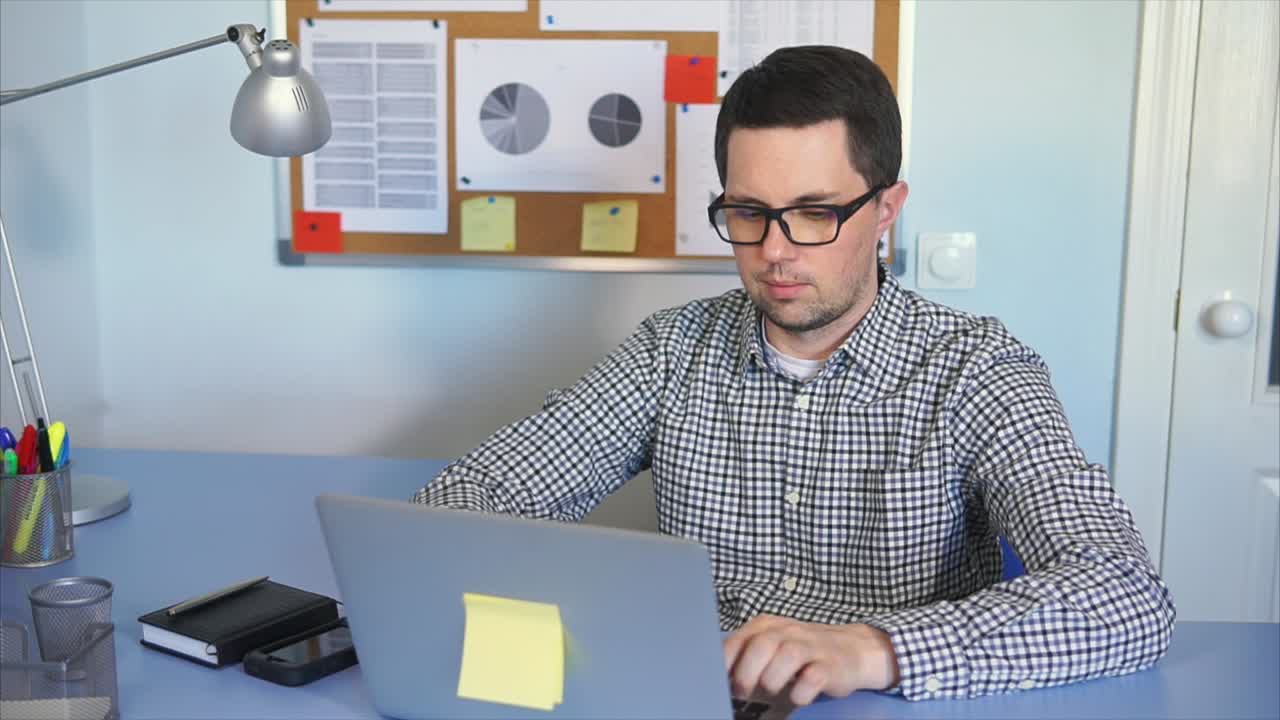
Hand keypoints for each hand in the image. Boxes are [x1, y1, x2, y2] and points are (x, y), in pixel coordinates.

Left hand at [722, 615, 899, 706]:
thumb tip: (719, 675)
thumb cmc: (803, 651)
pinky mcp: (831, 666)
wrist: (852, 649)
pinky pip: (814, 677)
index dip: (726, 660)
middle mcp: (789, 632)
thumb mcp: (773, 644)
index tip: (718, 679)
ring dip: (773, 678)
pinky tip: (797, 695)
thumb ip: (747, 653)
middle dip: (747, 671)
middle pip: (762, 645)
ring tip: (772, 689)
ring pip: (788, 656)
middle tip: (742, 691)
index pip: (740, 638)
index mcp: (769, 626)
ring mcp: (811, 647)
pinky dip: (802, 690)